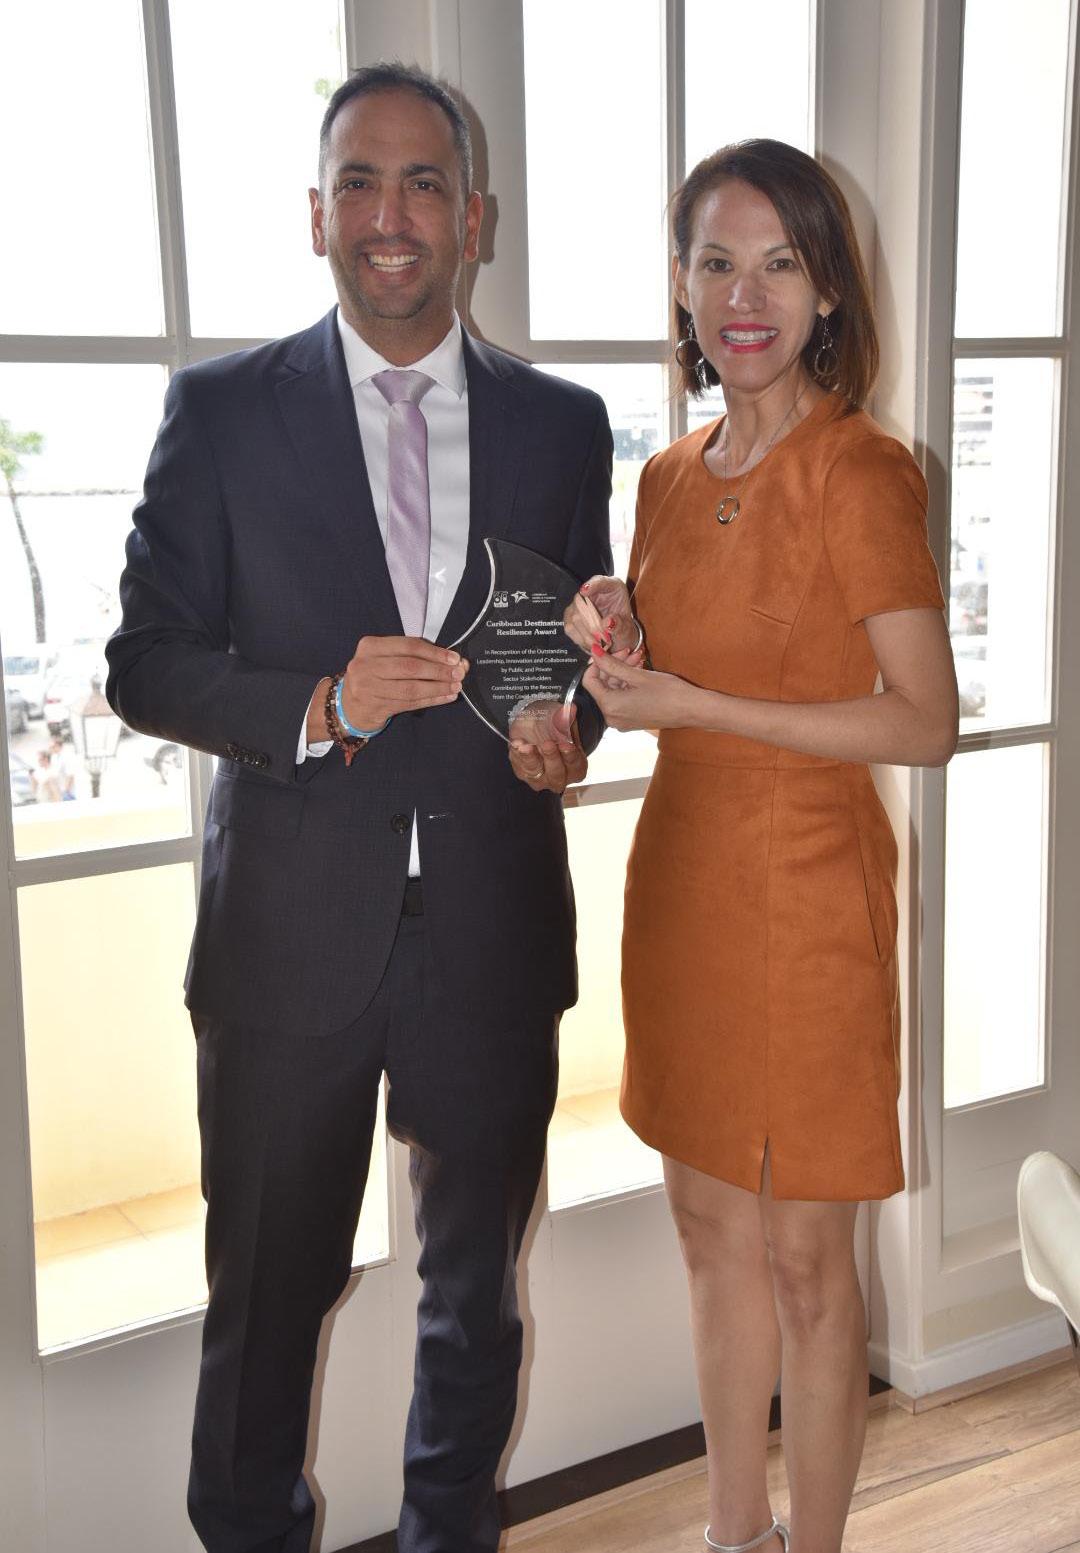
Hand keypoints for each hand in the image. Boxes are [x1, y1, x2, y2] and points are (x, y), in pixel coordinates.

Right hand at [341, 636, 467, 730]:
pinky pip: (410, 703)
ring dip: (438, 688)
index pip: (408, 646)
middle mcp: (365, 665)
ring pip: (411, 688)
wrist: (348, 704)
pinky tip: (445, 697)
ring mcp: (368, 688)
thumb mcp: (385, 658)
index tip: (455, 658)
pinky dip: (431, 700)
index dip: (434, 652)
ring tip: (456, 686)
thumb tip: (453, 659)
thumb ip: (414, 655)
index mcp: (370, 646)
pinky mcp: (375, 707)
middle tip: (460, 673)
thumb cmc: (374, 675)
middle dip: (439, 671)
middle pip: (410, 667)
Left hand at [508, 701, 586, 793]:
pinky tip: (516, 744)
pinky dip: (517, 755)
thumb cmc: (557, 736)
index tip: (566, 744)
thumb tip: (571, 709)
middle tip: (547, 744)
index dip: (570, 755)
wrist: (539, 737)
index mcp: (575, 769)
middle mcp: (559, 778)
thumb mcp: (564, 727)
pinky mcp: (523, 774)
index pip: (575, 764)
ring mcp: (540, 779)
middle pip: (556, 773)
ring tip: (525, 746)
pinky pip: (519, 766)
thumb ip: (567, 720)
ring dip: (530, 758)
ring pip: (535, 771)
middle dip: (551, 757)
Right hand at [564, 576, 638, 655]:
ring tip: (600, 645)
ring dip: (586, 634)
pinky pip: (570, 628)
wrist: (616, 635)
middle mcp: (592, 591)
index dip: (592, 585)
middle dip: (592, 624)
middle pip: (582, 602)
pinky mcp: (570, 617)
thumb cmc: (622, 626)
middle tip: (603, 639)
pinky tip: (592, 645)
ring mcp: (578, 604)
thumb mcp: (627, 627)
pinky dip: (581, 639)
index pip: (601, 581)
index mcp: (611, 587)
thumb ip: (620, 624)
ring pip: (574, 617)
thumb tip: (607, 623)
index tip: (585, 590)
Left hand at [582, 651, 698, 731]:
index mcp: (610, 706)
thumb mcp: (637, 675)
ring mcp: (622, 721)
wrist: (692, 710)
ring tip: (639, 659)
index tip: (608, 651)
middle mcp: (612, 718)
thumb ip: (611, 663)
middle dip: (614, 666)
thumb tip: (594, 651)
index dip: (597, 663)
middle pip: (603, 686)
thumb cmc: (668, 693)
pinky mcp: (632, 721)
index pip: (589, 681)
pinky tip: (640, 672)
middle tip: (629, 651)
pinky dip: (628, 685)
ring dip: (623, 673)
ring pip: (614, 691)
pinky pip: (622, 700)